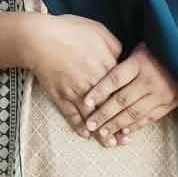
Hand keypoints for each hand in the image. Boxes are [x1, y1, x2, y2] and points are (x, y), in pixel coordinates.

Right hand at [23, 13, 122, 135]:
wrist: (41, 38)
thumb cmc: (71, 31)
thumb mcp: (100, 32)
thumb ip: (115, 47)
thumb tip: (121, 57)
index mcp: (106, 68)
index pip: (121, 91)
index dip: (128, 105)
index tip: (136, 117)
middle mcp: (93, 84)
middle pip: (109, 108)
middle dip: (117, 126)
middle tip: (126, 140)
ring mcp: (76, 92)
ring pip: (91, 116)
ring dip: (101, 132)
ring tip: (110, 145)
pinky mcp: (60, 96)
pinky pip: (70, 114)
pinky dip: (78, 126)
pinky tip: (85, 135)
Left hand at [81, 46, 177, 146]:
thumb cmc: (162, 48)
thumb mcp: (143, 47)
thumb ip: (126, 61)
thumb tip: (102, 72)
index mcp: (141, 62)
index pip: (115, 79)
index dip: (99, 91)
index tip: (86, 102)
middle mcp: (150, 79)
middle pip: (122, 100)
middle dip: (104, 114)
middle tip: (90, 125)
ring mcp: (161, 93)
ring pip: (134, 112)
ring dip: (116, 124)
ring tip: (102, 133)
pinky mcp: (170, 103)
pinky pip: (149, 117)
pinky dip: (136, 126)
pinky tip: (124, 131)